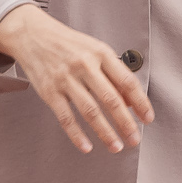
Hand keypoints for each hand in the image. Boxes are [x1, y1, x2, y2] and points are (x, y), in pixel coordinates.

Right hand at [0, 4, 153, 154]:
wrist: (34, 35)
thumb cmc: (70, 44)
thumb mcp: (96, 50)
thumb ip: (114, 73)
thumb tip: (131, 102)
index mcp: (101, 53)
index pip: (127, 81)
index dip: (140, 102)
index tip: (148, 118)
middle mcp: (85, 66)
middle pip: (110, 99)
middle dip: (125, 122)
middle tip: (135, 139)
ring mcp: (66, 79)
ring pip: (90, 111)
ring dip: (105, 132)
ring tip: (116, 146)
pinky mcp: (49, 91)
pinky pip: (66, 117)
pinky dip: (77, 134)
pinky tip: (87, 147)